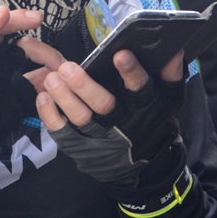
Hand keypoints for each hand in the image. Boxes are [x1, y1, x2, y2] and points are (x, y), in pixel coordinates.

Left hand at [35, 42, 191, 217]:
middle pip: (103, 104)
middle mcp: (121, 122)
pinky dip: (50, 115)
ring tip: (52, 78)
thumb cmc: (152, 122)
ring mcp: (99, 136)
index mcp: (144, 106)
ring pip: (80, 118)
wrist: (141, 165)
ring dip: (64, 98)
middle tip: (67, 68)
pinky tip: (42, 97)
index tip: (119, 54)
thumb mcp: (168, 99)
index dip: (130, 72)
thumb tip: (173, 52)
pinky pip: (61, 131)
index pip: (140, 87)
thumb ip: (170, 75)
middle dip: (85, 86)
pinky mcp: (79, 145)